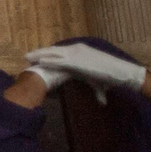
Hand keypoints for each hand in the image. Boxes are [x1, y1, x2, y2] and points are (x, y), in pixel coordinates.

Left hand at [25, 44, 145, 92]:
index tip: (38, 55)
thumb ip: (96, 88)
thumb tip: (101, 101)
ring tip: (28, 58)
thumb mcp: (99, 79)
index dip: (49, 53)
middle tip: (28, 56)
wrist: (122, 72)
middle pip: (54, 50)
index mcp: (81, 50)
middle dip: (40, 53)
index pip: (60, 51)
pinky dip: (49, 61)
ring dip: (40, 56)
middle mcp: (77, 49)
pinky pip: (60, 61)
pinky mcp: (78, 62)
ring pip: (54, 54)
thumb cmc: (112, 75)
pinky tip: (40, 63)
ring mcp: (77, 54)